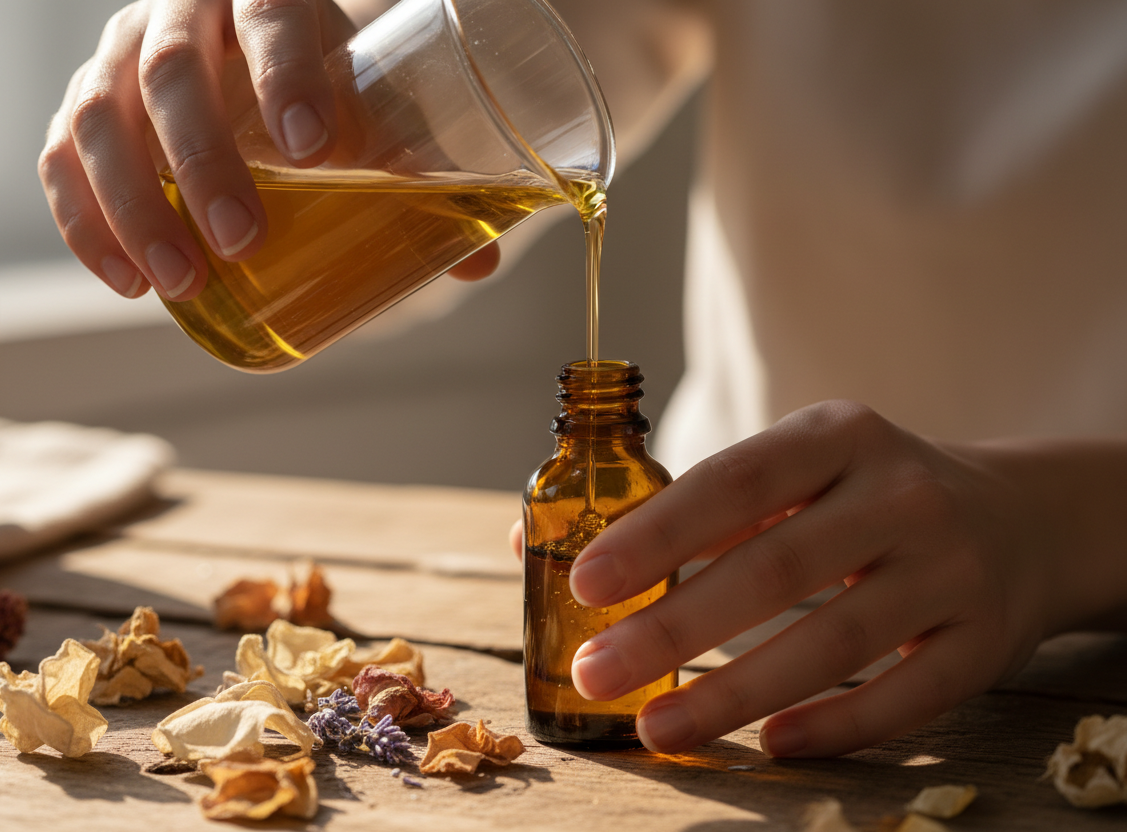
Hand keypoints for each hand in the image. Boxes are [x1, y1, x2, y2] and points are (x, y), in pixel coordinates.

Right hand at [39, 0, 500, 301]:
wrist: (256, 51)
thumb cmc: (322, 79)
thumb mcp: (367, 100)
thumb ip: (416, 167)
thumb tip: (475, 265)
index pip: (269, 12)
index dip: (286, 74)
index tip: (315, 151)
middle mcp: (182, 10)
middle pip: (171, 72)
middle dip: (204, 162)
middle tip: (244, 242)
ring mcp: (121, 53)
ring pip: (100, 117)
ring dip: (135, 207)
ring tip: (181, 282)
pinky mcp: (88, 105)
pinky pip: (61, 157)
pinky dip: (85, 222)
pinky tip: (126, 280)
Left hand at [562, 400, 1126, 756]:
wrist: (1021, 518)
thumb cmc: (865, 495)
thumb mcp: (793, 468)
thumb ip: (681, 505)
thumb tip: (530, 538)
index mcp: (836, 436)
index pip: (735, 480)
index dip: (659, 532)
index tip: (586, 581)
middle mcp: (900, 494)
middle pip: (777, 567)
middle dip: (676, 627)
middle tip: (596, 671)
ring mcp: (952, 569)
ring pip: (837, 639)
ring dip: (738, 692)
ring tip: (658, 727)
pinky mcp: (986, 640)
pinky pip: (908, 696)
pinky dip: (837, 724)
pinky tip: (769, 744)